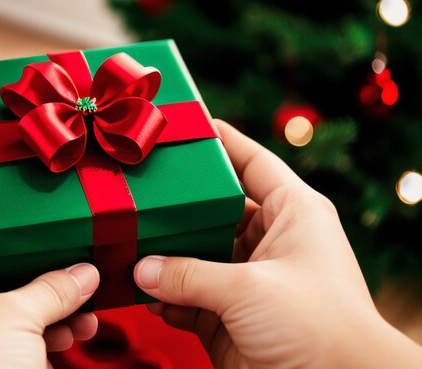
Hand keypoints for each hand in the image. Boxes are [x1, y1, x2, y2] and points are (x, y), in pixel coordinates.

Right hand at [134, 120, 421, 368]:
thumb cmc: (320, 326)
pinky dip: (167, 297)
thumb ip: (190, 275)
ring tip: (131, 242)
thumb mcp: (251, 288)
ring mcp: (249, 279)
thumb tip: (142, 271)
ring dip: (166, 256)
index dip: (220, 141)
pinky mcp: (232, 316)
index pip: (252, 161)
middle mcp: (270, 241)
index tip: (184, 126)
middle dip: (179, 206)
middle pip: (215, 209)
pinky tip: (144, 291)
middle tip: (141, 189)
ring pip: (198, 255)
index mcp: (292, 213)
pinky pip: (190, 297)